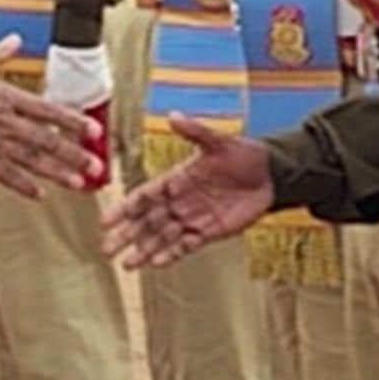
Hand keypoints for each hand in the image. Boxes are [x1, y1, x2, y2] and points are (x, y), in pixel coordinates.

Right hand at [0, 36, 98, 197]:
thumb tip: (14, 39)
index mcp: (3, 95)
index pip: (48, 110)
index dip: (74, 121)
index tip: (94, 130)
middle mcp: (1, 120)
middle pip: (46, 139)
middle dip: (74, 153)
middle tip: (96, 165)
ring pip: (30, 160)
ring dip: (57, 172)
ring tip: (79, 182)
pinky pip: (4, 175)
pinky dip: (24, 185)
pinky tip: (40, 193)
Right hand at [102, 116, 274, 268]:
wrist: (272, 174)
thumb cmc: (244, 155)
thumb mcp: (219, 141)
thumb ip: (195, 132)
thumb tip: (173, 115)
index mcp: (177, 178)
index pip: (144, 195)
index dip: (125, 208)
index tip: (106, 220)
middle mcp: (180, 200)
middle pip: (148, 220)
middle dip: (127, 235)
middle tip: (106, 249)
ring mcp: (194, 217)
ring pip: (163, 236)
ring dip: (145, 249)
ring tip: (127, 264)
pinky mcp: (210, 231)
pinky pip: (186, 245)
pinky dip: (171, 254)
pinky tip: (155, 263)